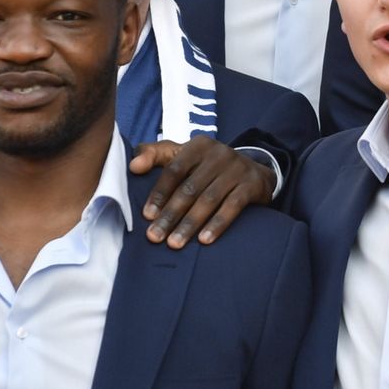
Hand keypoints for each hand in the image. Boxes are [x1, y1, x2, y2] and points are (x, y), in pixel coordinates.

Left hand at [130, 137, 277, 248]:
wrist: (254, 171)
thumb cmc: (208, 167)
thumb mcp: (183, 154)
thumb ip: (155, 155)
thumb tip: (133, 166)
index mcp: (198, 145)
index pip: (174, 169)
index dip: (159, 193)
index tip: (147, 216)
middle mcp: (219, 153)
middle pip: (190, 188)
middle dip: (171, 215)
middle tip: (155, 237)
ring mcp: (237, 168)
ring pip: (209, 200)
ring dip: (190, 224)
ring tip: (175, 243)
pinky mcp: (252, 184)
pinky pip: (232, 207)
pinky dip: (217, 224)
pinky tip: (204, 240)